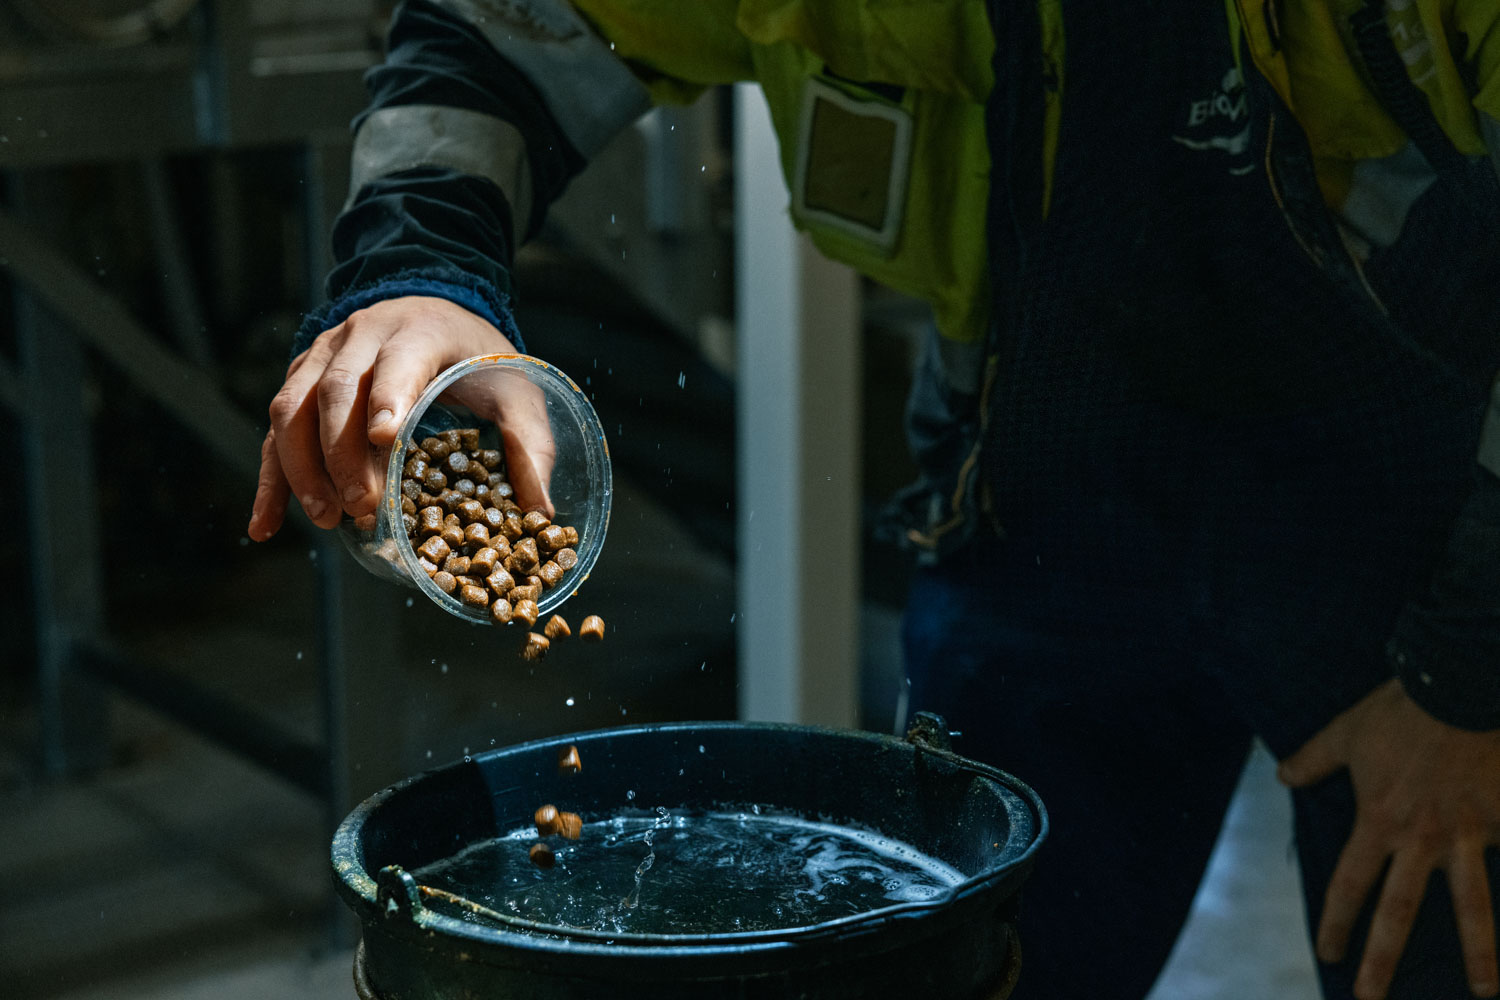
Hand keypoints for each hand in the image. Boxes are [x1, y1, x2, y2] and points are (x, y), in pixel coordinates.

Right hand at [247, 296, 551, 540]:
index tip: (385, 440)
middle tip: (362, 508)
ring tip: (326, 520)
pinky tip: (265, 526)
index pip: (396, 362)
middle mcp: (360, 336)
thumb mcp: (517, 393)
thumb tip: (541, 514)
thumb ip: (530, 446)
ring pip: (292, 408)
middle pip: (336, 391)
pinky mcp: (300, 381)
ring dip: (302, 468)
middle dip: (343, 454)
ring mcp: (321, 355)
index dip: (388, 398)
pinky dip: (269, 481)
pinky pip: (274, 432)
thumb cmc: (479, 361)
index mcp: (419, 331)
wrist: (435, 311)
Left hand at [1279, 678, 1499, 998]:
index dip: (1337, 922)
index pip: (1350, 885)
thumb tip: (1282, 777)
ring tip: (1485, 992)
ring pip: (1474, 906)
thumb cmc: (1399, 709)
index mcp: (1379, 821)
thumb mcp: (1345, 733)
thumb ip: (1313, 760)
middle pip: (1400, 913)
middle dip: (1384, 960)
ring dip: (1481, 952)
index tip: (1329, 954)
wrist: (1460, 685)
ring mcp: (1469, 834)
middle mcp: (1421, 838)